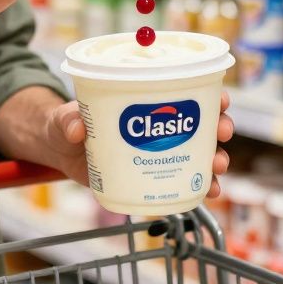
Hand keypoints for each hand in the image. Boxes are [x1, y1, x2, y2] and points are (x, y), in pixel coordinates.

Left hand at [49, 91, 234, 197]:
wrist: (60, 150)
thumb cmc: (67, 123)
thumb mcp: (64, 118)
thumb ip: (68, 121)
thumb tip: (77, 128)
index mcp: (144, 100)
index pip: (185, 90)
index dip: (208, 93)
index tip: (220, 98)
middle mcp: (159, 124)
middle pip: (201, 121)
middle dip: (220, 126)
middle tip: (222, 132)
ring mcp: (158, 150)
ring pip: (199, 153)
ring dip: (215, 159)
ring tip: (217, 167)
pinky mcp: (151, 175)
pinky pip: (183, 180)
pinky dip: (200, 187)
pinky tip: (208, 193)